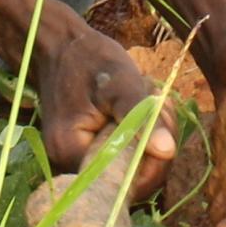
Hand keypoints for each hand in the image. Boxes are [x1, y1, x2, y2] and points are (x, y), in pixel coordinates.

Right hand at [33, 17, 163, 188]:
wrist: (57, 46)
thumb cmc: (86, 59)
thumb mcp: (119, 81)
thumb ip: (141, 116)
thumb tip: (168, 151)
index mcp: (71, 153)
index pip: (125, 180)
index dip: (155, 156)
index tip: (160, 112)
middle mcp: (69, 166)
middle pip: (130, 176)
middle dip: (153, 140)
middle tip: (158, 99)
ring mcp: (77, 160)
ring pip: (129, 164)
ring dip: (148, 133)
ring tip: (150, 96)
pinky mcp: (86, 150)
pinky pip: (121, 153)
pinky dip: (137, 132)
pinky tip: (141, 104)